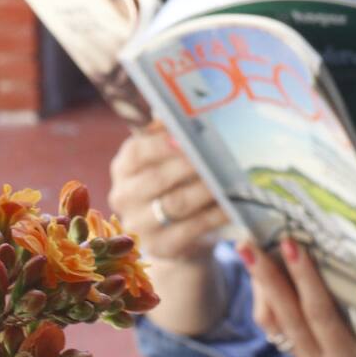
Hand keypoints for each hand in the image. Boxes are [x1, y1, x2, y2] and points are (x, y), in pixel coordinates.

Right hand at [109, 125, 226, 263]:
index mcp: (123, 167)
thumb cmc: (173, 184)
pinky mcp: (161, 248)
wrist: (174, 234)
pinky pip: (191, 229)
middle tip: (216, 155)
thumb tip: (180, 109)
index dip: (160, 144)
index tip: (184, 137)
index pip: (137, 152)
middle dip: (189, 166)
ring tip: (228, 177)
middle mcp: (124, 196)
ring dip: (205, 190)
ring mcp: (139, 226)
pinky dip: (214, 216)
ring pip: (175, 204)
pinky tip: (232, 205)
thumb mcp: (166, 159)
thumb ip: (170, 135)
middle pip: (157, 179)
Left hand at [240, 237, 355, 356]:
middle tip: (248, 243)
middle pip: (288, 319)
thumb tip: (335, 248)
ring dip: (262, 287)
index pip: (320, 314)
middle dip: (266, 278)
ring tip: (252, 252)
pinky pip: (279, 330)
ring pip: (276, 327)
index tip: (291, 243)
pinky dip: (272, 300)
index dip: (303, 278)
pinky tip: (267, 274)